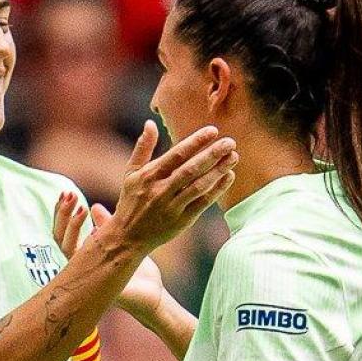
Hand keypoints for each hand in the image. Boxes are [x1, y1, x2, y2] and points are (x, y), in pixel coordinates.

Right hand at [52, 197, 166, 321]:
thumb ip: (107, 225)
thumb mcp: (124, 240)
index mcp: (86, 253)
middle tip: (69, 194)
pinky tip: (90, 224)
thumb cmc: (139, 271)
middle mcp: (81, 262)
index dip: (62, 213)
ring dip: (68, 223)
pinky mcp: (92, 279)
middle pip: (58, 237)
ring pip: (65, 246)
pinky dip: (80, 238)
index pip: (63, 232)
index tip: (68, 194)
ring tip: (79, 205)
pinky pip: (78, 260)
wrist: (153, 295)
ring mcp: (85, 271)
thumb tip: (95, 206)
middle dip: (60, 214)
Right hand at [104, 124, 236, 253]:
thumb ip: (142, 147)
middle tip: (230, 142)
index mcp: (149, 176)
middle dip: (211, 155)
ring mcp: (172, 207)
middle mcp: (160, 191)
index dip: (195, 142)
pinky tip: (228, 176)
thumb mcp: (131, 173)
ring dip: (218, 171)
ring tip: (233, 157)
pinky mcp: (182, 221)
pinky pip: (202, 203)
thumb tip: (151, 122)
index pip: (175, 155)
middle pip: (190, 170)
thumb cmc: (130, 201)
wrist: (127, 238)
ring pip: (199, 186)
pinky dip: (216, 190)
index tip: (213, 131)